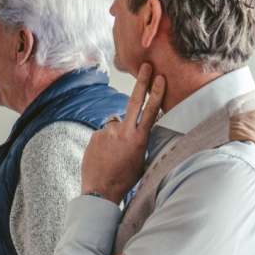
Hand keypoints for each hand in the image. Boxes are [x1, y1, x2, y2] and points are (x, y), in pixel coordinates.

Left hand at [80, 64, 165, 202]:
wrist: (101, 189)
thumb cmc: (125, 177)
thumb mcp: (141, 159)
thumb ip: (140, 140)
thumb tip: (138, 128)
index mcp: (139, 139)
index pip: (151, 111)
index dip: (156, 93)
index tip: (159, 77)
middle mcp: (124, 132)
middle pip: (134, 101)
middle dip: (142, 82)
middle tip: (146, 65)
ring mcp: (108, 132)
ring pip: (115, 123)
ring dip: (116, 132)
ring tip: (113, 152)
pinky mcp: (95, 135)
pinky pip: (103, 132)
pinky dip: (104, 140)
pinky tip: (104, 154)